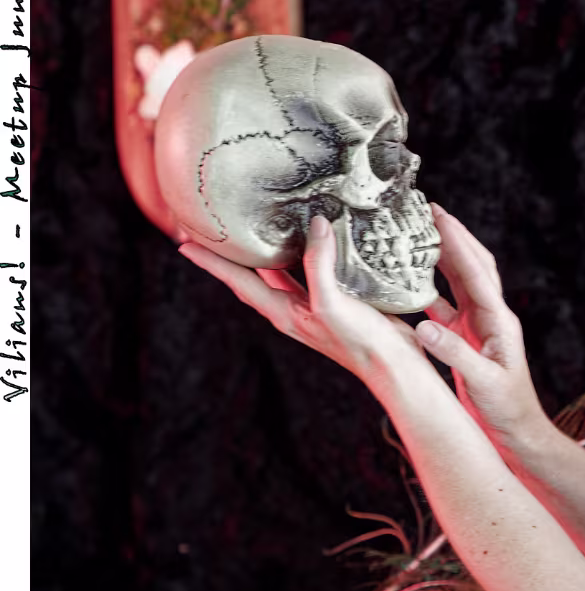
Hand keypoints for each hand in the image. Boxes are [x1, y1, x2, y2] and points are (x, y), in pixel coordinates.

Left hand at [178, 215, 426, 382]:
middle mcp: (293, 309)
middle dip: (231, 258)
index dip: (212, 263)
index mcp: (283, 313)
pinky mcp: (338, 302)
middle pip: (253, 278)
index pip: (239, 282)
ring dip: (265, 255)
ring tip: (254, 230)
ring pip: (280, 274)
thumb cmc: (359, 343)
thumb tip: (315, 225)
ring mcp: (314, 306)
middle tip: (213, 232)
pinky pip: (311, 272)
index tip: (184, 244)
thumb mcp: (331, 304)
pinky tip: (313, 242)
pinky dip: (304, 255)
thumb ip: (319, 266)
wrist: (394, 365)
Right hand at [418, 204, 550, 441]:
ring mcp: (480, 326)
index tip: (439, 216)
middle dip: (454, 236)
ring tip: (420, 232)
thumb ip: (454, 354)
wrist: (518, 432)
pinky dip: (429, 289)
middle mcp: (492, 317)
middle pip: (473, 266)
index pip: (477, 274)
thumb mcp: (482, 382)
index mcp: (499, 322)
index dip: (458, 243)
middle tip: (430, 209)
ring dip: (442, 256)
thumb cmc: (507, 410)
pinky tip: (409, 281)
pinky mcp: (468, 339)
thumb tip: (423, 326)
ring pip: (461, 281)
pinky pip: (447, 306)